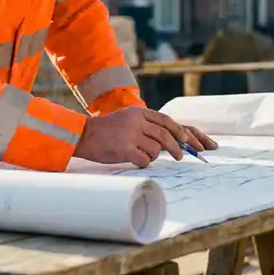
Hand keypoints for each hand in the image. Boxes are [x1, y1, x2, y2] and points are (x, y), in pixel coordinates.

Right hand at [74, 106, 217, 167]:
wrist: (82, 135)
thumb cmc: (106, 131)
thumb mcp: (126, 119)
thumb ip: (145, 125)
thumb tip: (169, 139)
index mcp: (138, 112)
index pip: (166, 120)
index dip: (181, 131)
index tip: (191, 141)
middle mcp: (136, 121)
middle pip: (165, 135)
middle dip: (177, 147)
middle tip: (181, 156)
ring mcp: (130, 134)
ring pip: (156, 149)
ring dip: (153, 156)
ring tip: (144, 156)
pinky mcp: (125, 148)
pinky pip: (144, 159)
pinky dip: (144, 162)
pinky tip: (136, 161)